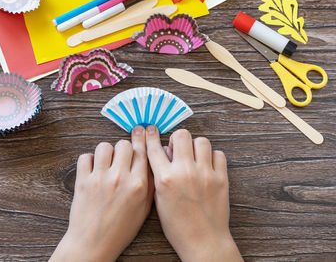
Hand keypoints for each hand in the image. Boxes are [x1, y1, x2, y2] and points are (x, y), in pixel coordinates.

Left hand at [50, 126, 153, 261]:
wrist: (94, 243)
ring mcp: (99, 178)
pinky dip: (89, 160)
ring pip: (104, 146)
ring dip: (107, 152)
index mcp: (138, 185)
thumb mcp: (144, 209)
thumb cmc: (121, 229)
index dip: (143, 138)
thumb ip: (148, 184)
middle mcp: (120, 178)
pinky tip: (93, 170)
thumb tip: (150, 162)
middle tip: (122, 156)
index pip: (142, 151)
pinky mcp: (82, 181)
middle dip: (124, 148)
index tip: (142, 130)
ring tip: (107, 163)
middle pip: (124, 144)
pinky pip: (85, 157)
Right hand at [146, 126, 241, 261]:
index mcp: (165, 179)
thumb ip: (159, 175)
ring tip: (194, 156)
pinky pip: (218, 154)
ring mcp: (205, 174)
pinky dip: (212, 157)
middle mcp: (185, 172)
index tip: (151, 130)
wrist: (203, 241)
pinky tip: (206, 166)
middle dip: (178, 138)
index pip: (155, 148)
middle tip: (178, 147)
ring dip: (195, 146)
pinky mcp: (221, 178)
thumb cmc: (178, 225)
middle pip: (182, 135)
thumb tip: (165, 153)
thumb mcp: (159, 200)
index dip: (151, 136)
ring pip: (202, 141)